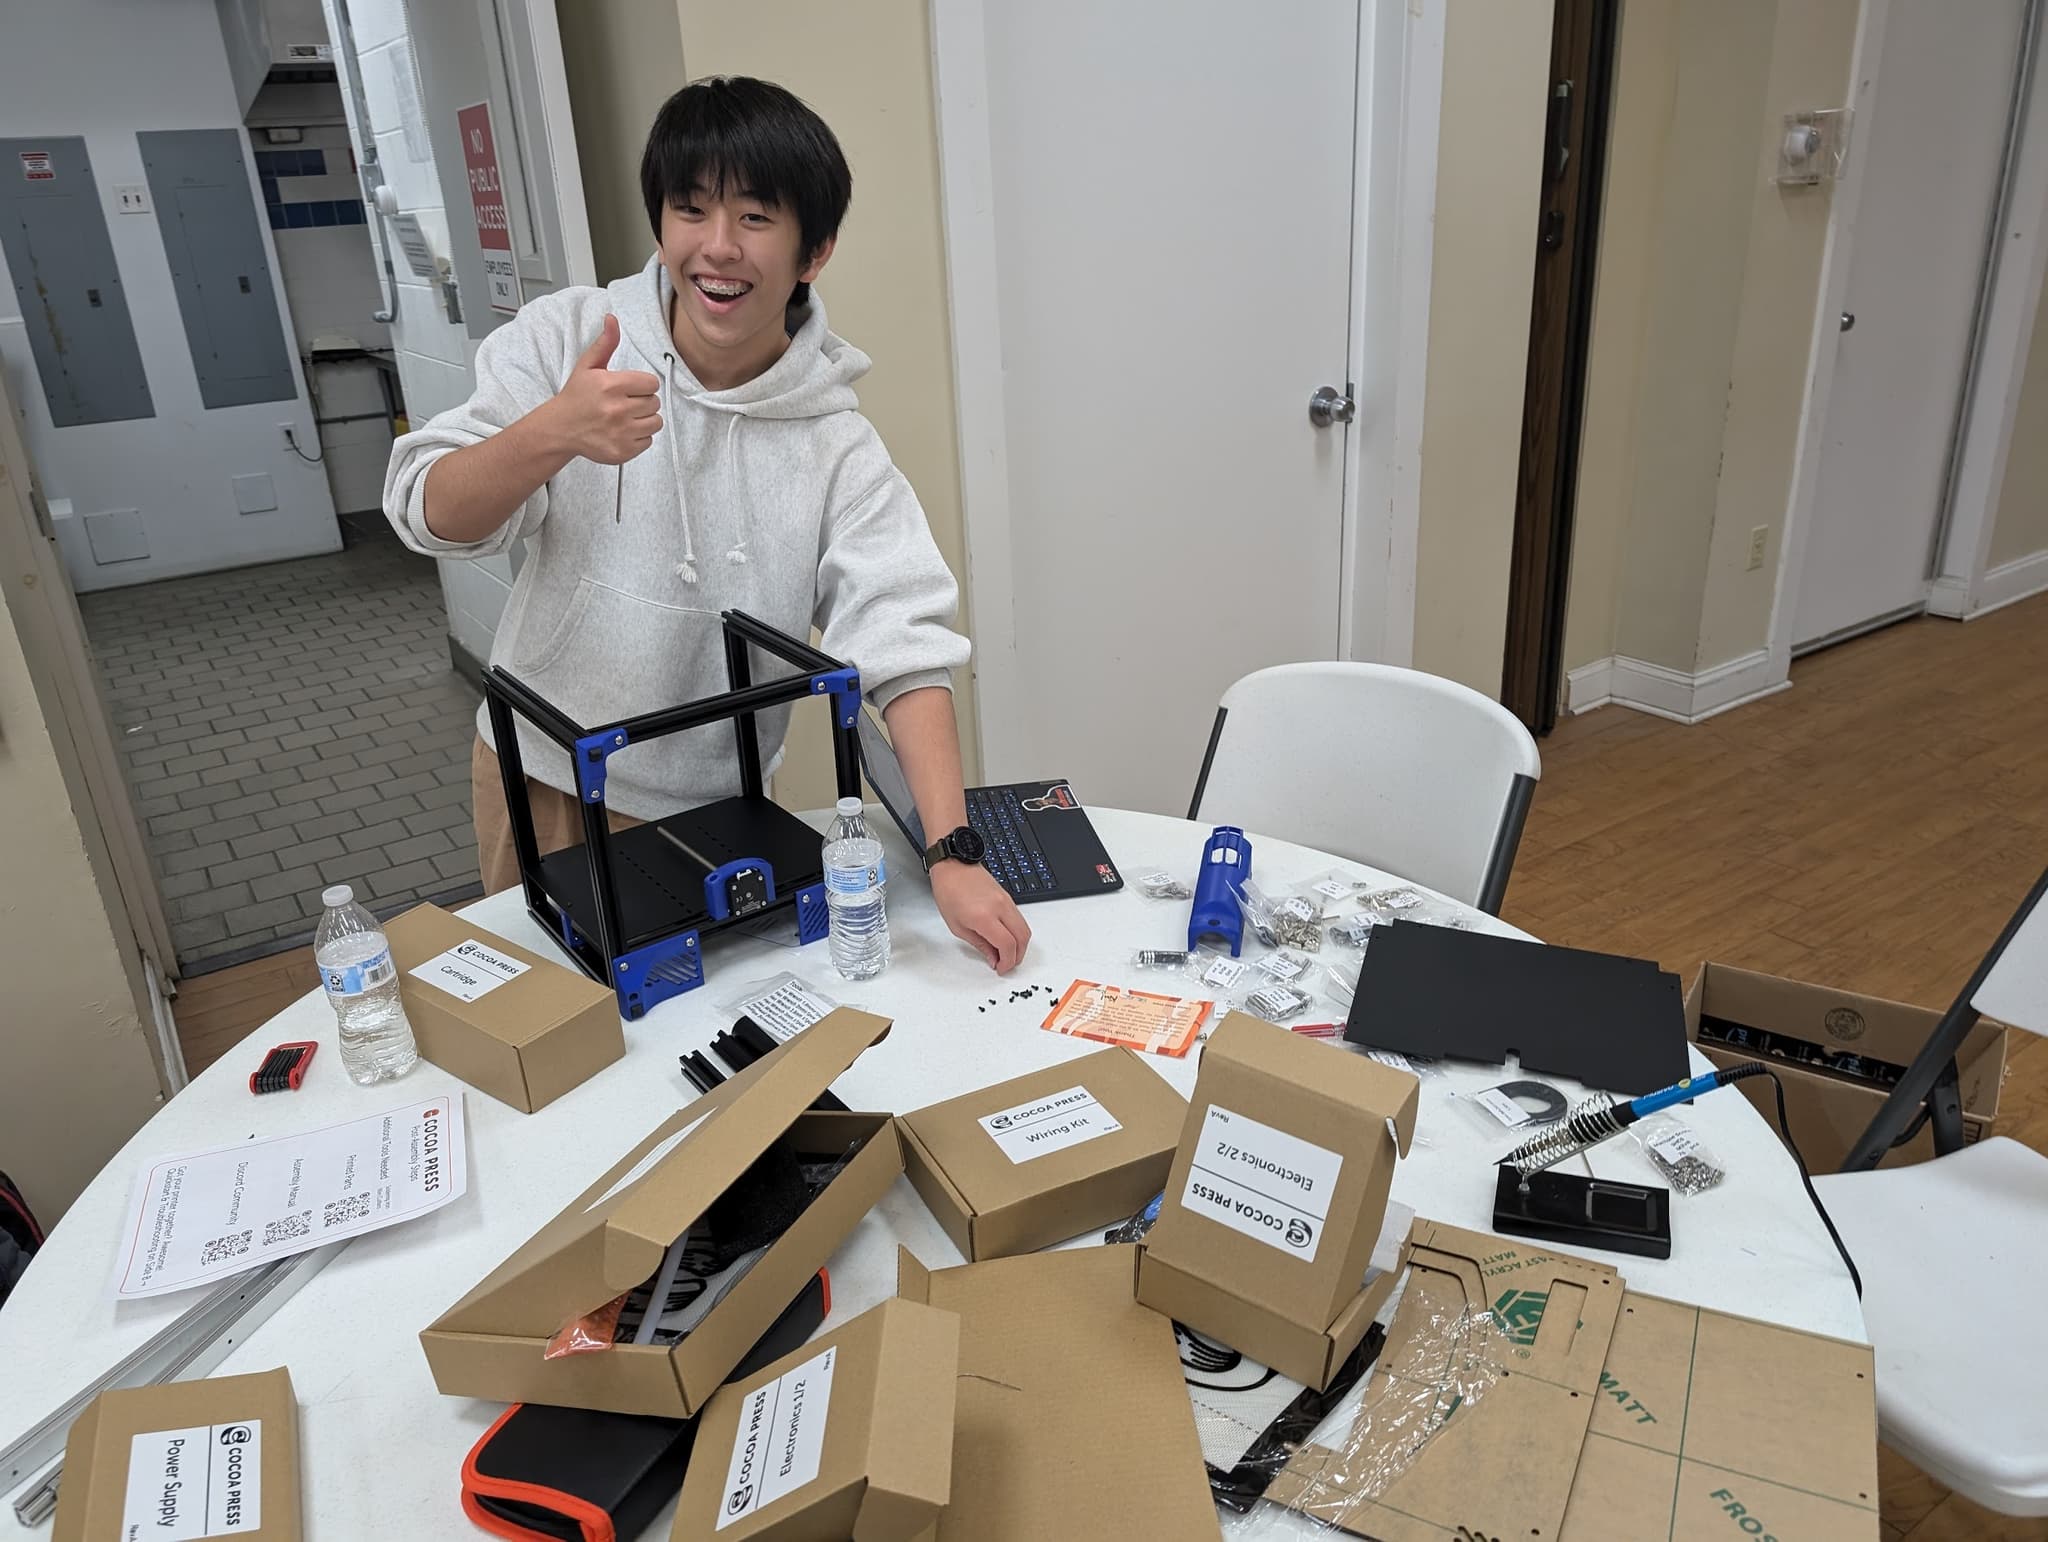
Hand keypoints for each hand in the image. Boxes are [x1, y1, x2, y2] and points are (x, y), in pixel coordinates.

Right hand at [543, 314, 660, 464]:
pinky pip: (648, 441)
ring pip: (655, 422)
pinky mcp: (623, 451)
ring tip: (626, 417)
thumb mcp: (588, 366)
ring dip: (645, 419)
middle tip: (625, 402)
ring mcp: (621, 433)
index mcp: (611, 385)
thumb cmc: (576, 396)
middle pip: (654, 403)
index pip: (651, 383)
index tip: (629, 388)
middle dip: (643, 401)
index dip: (642, 385)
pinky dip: (639, 437)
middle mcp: (617, 410)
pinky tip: (623, 431)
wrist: (560, 429)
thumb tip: (612, 319)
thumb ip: (605, 343)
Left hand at [930, 861, 1030, 973]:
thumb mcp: (957, 926)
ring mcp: (1007, 901)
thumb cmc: (949, 891)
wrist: (953, 866)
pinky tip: (1007, 938)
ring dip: (1020, 944)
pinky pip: (1020, 919)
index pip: (1008, 945)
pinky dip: (1017, 932)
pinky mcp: (1008, 897)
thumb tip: (993, 958)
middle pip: (1023, 938)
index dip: (1007, 962)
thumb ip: (980, 945)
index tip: (1001, 968)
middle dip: (1018, 956)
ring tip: (1006, 953)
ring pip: (1025, 928)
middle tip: (1007, 964)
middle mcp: (1000, 908)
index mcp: (984, 917)